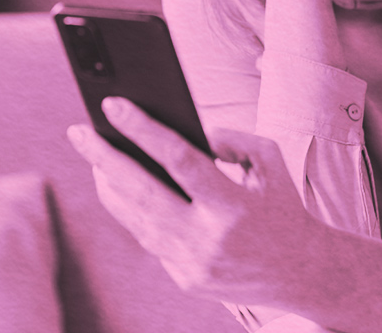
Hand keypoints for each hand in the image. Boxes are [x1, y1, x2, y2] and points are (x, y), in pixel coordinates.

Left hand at [68, 97, 324, 306]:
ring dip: (108, 183)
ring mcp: (191, 264)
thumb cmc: (283, 205)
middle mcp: (207, 240)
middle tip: (78, 130)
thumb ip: (230, 138)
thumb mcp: (269, 160)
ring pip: (135, 219)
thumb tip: (186, 130)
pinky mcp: (183, 278)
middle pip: (141, 193)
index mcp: (233, 207)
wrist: (303, 273)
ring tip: (92, 154)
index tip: (113, 104)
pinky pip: (147, 237)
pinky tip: (115, 185)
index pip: (178, 160)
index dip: (143, 129)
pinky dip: (130, 209)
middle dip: (103, 158)